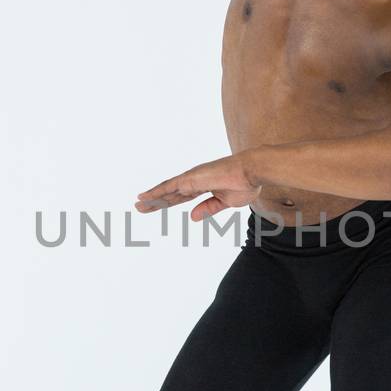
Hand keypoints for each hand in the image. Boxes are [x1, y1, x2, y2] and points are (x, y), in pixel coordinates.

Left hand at [135, 150, 262, 221]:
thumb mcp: (224, 202)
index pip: (180, 197)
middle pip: (169, 194)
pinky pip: (168, 187)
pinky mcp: (189, 179)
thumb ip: (207, 209)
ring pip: (165, 191)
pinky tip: (143, 197)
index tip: (157, 207)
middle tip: (141, 207)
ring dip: (151, 198)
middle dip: (156, 201)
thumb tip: (192, 217)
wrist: (252, 173)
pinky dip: (154, 192)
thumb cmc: (245, 185)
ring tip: (138, 205)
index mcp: (202, 187)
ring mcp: (190, 179)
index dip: (168, 202)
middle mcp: (193, 181)